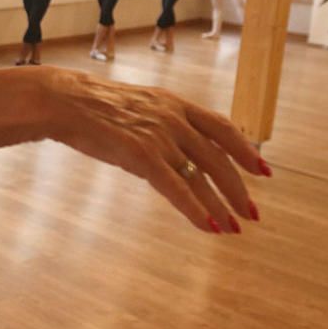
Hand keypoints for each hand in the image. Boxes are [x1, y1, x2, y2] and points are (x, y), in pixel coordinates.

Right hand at [47, 68, 265, 232]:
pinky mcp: (142, 156)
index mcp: (174, 104)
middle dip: (238, 188)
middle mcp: (173, 119)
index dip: (245, 150)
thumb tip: (174, 150)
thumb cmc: (94, 106)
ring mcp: (159, 137)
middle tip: (252, 212)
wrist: (65, 101)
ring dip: (222, 205)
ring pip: (202, 177)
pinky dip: (196, 210)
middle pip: (219, 158)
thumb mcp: (138, 106)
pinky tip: (209, 226)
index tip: (262, 169)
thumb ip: (161, 124)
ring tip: (234, 227)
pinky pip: (177, 188)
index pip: (222, 128)